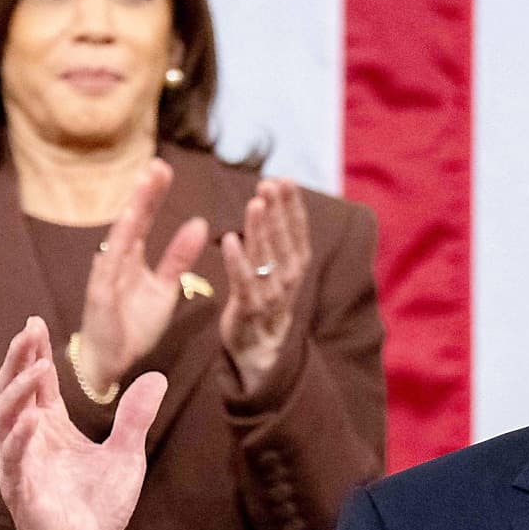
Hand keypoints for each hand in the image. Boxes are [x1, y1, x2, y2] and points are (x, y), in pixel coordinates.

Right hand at [0, 317, 165, 529]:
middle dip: (19, 360)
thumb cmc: (100, 505)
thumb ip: (136, 416)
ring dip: (17, 391)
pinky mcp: (22, 495)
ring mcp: (20, 467)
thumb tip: (156, 376)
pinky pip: (14, 463)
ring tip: (35, 366)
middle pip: (15, 392)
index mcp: (49, 429)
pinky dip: (21, 440)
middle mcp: (29, 442)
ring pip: (6, 421)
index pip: (36, 383)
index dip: (34, 354)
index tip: (36, 322)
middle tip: (29, 330)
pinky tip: (32, 419)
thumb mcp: (126, 453)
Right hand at [72, 160, 209, 395]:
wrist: (112, 360)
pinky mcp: (100, 295)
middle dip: (143, 194)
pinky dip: (118, 247)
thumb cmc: (134, 322)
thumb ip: (179, 257)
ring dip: (132, 211)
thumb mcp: (165, 287)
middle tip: (157, 165)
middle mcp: (116, 260)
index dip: (153, 195)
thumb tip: (199, 224)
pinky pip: (110, 267)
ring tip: (145, 186)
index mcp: (131, 257)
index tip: (164, 168)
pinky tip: (127, 227)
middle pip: (131, 221)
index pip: (143, 219)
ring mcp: (106, 276)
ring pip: (120, 238)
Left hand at [219, 178, 312, 396]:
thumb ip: (275, 237)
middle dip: (278, 210)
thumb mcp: (275, 267)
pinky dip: (237, 261)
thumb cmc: (265, 300)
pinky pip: (243, 282)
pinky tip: (230, 239)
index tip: (284, 179)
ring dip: (261, 229)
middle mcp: (289, 278)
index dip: (292, 204)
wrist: (260, 350)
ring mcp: (271, 295)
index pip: (298, 229)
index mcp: (297, 265)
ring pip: (266, 257)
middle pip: (283, 238)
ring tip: (256, 203)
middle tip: (270, 184)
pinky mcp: (249, 309)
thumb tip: (271, 198)